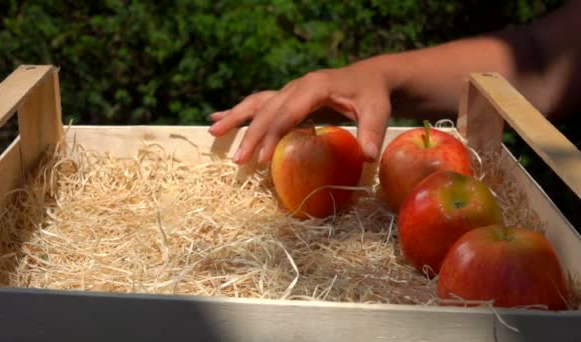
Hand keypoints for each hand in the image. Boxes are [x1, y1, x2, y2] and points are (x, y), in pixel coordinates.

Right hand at [208, 59, 393, 164]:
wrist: (369, 77)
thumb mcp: (377, 111)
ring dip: (235, 118)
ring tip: (213, 131)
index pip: (288, 113)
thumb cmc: (373, 95)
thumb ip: (372, 131)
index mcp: (315, 87)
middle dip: (250, 135)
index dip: (273, 135)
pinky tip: (217, 117)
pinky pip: (259, 103)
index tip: (262, 158)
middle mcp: (297, 86)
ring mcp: (289, 90)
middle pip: (267, 110)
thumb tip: (369, 154)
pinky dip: (238, 111)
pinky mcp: (287, 97)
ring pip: (257, 103)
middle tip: (238, 159)